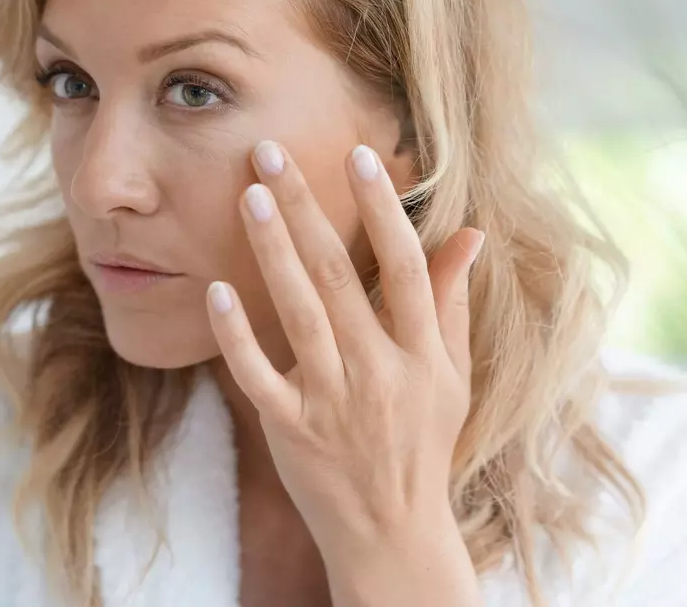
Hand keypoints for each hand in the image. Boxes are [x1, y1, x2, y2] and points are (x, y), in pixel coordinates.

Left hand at [205, 140, 483, 603]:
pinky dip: (237, 335)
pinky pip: (259, 376)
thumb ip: (453, 302)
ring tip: (249, 196)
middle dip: (304, 208)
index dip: (382, 208)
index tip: (357, 155)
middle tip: (269, 153)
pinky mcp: (292, 430)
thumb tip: (470, 232)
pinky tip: (215, 291)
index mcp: (424, 353)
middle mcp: (380, 371)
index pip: (404, 266)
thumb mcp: (453, 375)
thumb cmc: (423, 442)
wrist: (392, 533)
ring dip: (272, 251)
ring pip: (299, 314)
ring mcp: (333, 402)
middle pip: (339, 276)